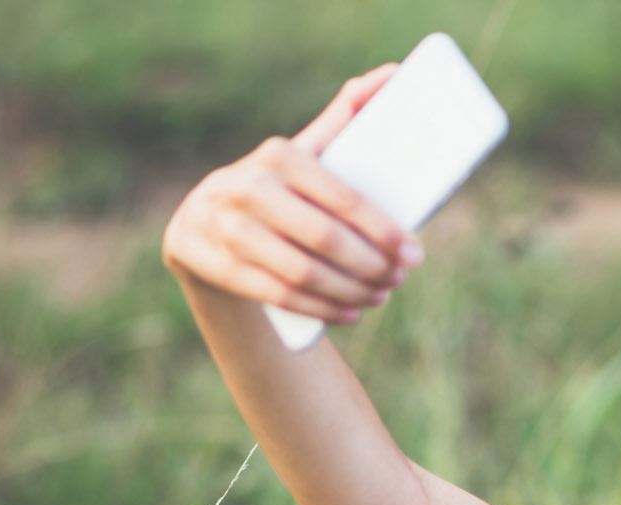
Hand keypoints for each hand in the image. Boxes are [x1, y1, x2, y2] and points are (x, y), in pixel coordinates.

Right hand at [160, 62, 424, 322]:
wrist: (204, 223)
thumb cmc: (278, 188)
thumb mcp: (305, 153)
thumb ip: (344, 117)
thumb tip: (394, 74)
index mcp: (279, 156)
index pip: (344, 200)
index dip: (384, 233)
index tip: (415, 254)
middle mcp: (247, 187)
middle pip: (326, 240)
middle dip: (372, 266)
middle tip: (399, 278)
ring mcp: (225, 227)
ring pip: (302, 272)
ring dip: (351, 291)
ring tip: (380, 296)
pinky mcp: (214, 263)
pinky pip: (277, 295)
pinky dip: (321, 308)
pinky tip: (351, 313)